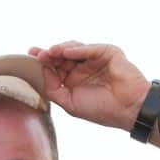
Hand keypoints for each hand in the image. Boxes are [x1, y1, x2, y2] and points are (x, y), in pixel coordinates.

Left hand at [28, 41, 150, 130]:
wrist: (128, 110)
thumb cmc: (101, 110)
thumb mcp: (69, 103)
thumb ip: (53, 89)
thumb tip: (43, 72)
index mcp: (74, 79)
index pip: (55, 66)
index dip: (44, 61)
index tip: (31, 55)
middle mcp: (83, 67)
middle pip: (62, 56)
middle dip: (49, 53)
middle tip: (39, 53)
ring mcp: (95, 59)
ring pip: (74, 49)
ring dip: (61, 49)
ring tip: (50, 52)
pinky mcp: (108, 53)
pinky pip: (91, 49)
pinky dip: (78, 50)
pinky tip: (66, 53)